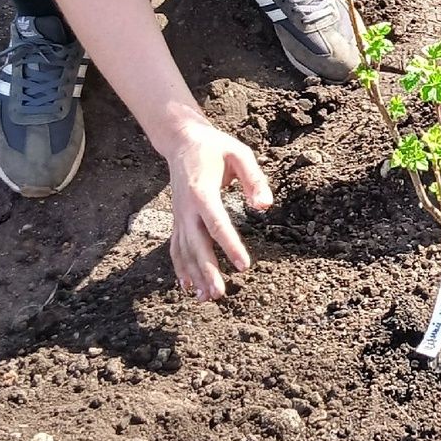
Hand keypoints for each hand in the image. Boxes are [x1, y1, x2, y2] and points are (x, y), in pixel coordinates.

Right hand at [167, 118, 273, 301]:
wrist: (181, 141)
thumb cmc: (215, 147)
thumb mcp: (239, 154)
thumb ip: (254, 179)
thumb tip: (264, 206)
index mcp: (202, 192)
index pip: (216, 223)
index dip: (229, 246)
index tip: (243, 266)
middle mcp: (187, 208)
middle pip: (196, 244)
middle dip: (207, 270)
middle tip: (220, 294)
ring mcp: (179, 216)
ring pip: (185, 251)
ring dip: (194, 276)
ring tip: (206, 299)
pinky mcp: (177, 220)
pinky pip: (176, 248)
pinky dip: (181, 269)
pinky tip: (188, 287)